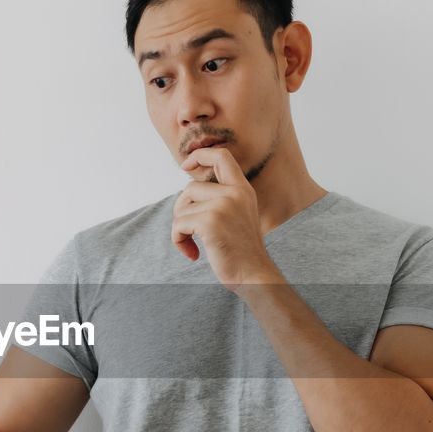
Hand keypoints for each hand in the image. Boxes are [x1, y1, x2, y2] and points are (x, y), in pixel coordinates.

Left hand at [172, 146, 278, 290]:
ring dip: (180, 228)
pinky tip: (193, 254)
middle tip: (190, 230)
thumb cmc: (241, 251)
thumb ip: (221, 199)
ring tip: (194, 244)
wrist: (254, 275)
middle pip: (190, 187)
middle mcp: (235, 193)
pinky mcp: (210, 222)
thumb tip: (188, 191)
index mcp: (243, 189)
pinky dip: (179, 240)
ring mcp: (223, 206)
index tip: (186, 165)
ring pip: (182, 207)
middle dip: (182, 209)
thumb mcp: (238, 215)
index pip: (221, 156)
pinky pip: (178, 224)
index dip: (200, 155)